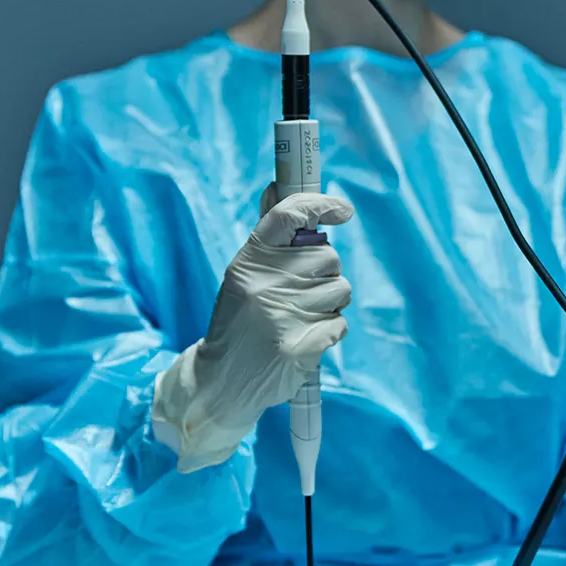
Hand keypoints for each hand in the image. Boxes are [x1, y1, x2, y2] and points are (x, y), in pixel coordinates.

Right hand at [153, 190, 353, 472]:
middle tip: (301, 294)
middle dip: (325, 275)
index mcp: (250, 260)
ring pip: (340, 291)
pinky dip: (329, 332)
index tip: (343, 210)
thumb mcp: (243, 275)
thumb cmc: (239, 321)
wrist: (221, 381)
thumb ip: (268, 237)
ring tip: (299, 319)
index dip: (320, 205)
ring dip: (329, 305)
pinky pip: (339, 324)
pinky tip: (304, 339)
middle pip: (329, 258)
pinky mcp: (299, 347)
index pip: (288, 215)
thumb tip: (276, 184)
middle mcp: (264, 284)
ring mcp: (282, 316)